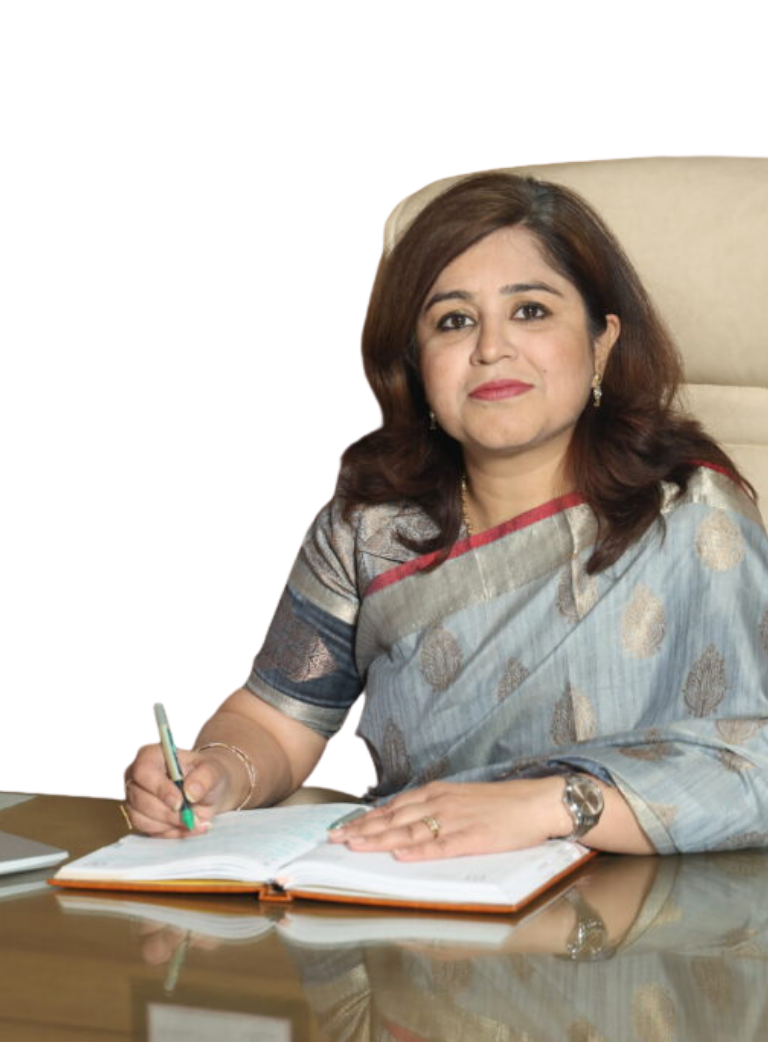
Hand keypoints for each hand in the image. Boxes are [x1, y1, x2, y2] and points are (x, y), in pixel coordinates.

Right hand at [122, 743, 230, 837]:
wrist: (206, 792)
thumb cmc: (205, 775)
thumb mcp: (212, 771)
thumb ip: (205, 777)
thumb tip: (191, 792)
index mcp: (150, 754)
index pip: (144, 771)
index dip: (160, 789)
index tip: (180, 802)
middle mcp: (135, 775)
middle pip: (140, 799)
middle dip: (168, 813)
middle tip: (191, 818)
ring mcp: (133, 797)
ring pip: (141, 818)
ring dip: (170, 824)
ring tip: (193, 821)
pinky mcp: (137, 816)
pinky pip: (147, 831)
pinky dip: (169, 832)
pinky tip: (186, 826)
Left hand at [328, 778, 568, 860]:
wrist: (538, 802)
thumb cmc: (502, 804)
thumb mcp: (462, 798)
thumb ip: (435, 807)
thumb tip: (406, 820)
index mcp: (438, 793)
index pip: (394, 806)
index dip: (366, 818)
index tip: (342, 827)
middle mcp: (441, 803)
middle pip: (394, 819)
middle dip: (362, 830)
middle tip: (335, 840)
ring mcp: (456, 821)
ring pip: (410, 831)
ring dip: (380, 840)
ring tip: (355, 848)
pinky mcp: (474, 838)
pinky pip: (441, 846)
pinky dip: (419, 851)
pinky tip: (400, 856)